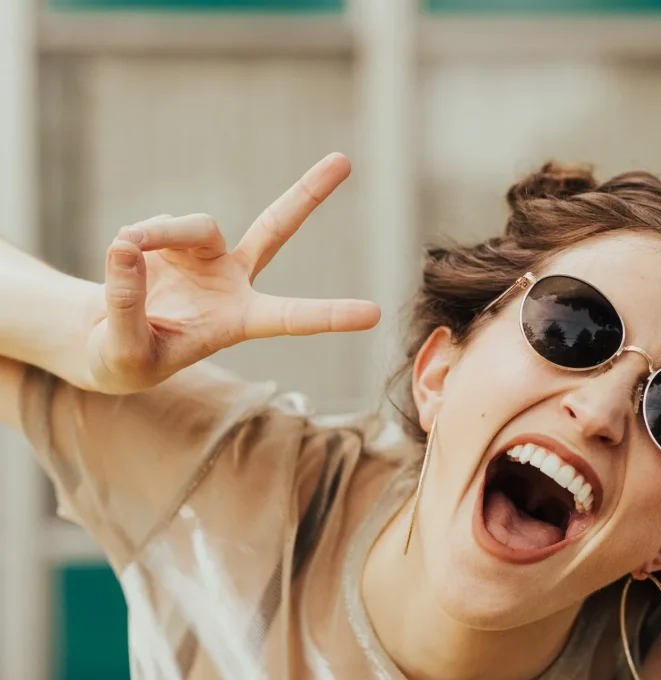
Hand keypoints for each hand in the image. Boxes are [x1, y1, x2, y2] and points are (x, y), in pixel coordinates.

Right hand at [84, 153, 379, 393]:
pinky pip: (157, 225)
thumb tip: (125, 247)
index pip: (292, 318)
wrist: (108, 340)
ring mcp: (206, 255)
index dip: (331, 315)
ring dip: (160, 234)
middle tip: (344, 160)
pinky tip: (124, 256)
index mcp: (240, 321)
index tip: (374, 315)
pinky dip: (138, 237)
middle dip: (307, 194)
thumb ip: (127, 305)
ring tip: (128, 251)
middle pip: (275, 229)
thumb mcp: (125, 352)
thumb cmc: (127, 360)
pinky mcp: (174, 238)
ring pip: (195, 225)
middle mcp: (233, 282)